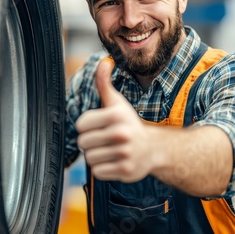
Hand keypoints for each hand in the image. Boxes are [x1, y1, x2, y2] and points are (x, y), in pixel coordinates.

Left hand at [76, 58, 154, 181]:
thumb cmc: (129, 123)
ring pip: (90, 158)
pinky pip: (98, 172)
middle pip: (83, 143)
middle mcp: (121, 133)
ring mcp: (124, 153)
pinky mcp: (126, 170)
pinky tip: (113, 161)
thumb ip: (104, 83)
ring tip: (108, 150)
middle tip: (103, 140)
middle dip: (90, 142)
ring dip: (96, 156)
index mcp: (115, 115)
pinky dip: (102, 168)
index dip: (86, 126)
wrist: (153, 148)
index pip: (81, 125)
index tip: (98, 126)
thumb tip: (103, 62)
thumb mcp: (117, 102)